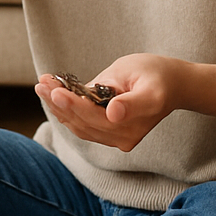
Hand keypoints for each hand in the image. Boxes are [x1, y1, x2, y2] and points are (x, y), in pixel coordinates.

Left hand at [35, 54, 186, 152]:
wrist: (174, 86)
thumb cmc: (158, 76)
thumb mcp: (147, 82)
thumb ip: (131, 102)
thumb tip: (113, 114)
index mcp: (133, 124)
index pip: (93, 116)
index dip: (72, 104)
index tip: (54, 89)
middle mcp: (123, 138)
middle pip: (82, 123)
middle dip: (58, 103)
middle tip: (41, 83)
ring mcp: (116, 139)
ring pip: (78, 126)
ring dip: (58, 108)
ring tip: (42, 86)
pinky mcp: (110, 135)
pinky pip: (82, 125)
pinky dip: (66, 111)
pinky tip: (53, 95)